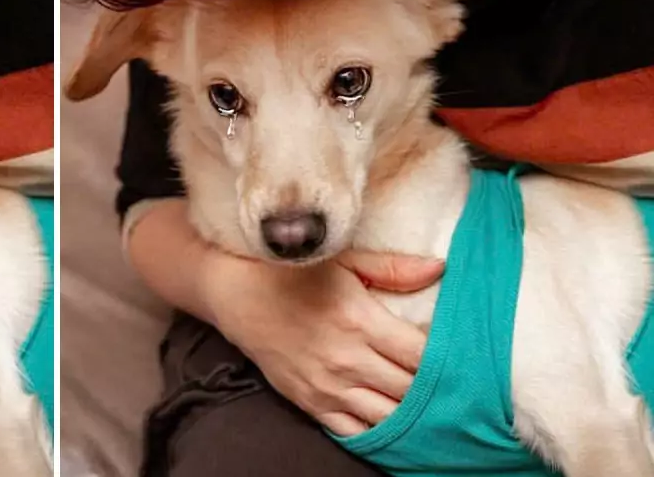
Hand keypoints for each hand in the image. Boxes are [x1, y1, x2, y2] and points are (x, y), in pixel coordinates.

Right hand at [200, 248, 442, 436]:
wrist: (232, 293)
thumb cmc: (289, 271)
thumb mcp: (342, 259)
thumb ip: (392, 267)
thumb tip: (439, 269)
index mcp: (360, 321)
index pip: (422, 355)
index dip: (448, 357)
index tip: (459, 351)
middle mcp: (346, 360)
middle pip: (412, 390)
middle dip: (436, 387)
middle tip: (451, 380)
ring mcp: (326, 386)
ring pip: (388, 417)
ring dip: (412, 413)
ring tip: (429, 403)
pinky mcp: (308, 402)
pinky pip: (353, 431)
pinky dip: (378, 431)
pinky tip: (393, 421)